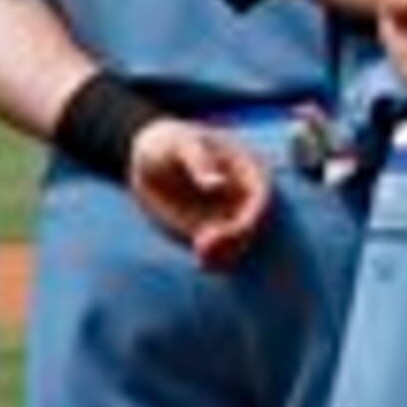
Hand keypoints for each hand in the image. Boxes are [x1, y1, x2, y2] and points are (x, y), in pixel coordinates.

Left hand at [127, 118, 271, 271]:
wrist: (147, 158)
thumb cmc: (168, 142)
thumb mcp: (180, 144)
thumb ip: (198, 161)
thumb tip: (219, 184)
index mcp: (247, 171)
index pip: (259, 199)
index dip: (248, 218)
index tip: (228, 231)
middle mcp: (243, 198)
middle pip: (250, 227)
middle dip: (233, 241)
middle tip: (203, 246)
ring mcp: (228, 216)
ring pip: (237, 244)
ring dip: (225, 256)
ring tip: (203, 259)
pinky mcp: (210, 231)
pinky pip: (219, 252)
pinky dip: (214, 260)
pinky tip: (203, 264)